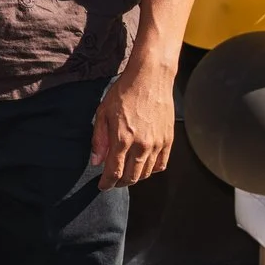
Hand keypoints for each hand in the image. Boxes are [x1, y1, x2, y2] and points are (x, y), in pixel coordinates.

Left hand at [90, 62, 176, 188]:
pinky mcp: (168, 140)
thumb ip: (99, 140)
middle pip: (131, 177)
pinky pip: (161, 165)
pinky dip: (152, 170)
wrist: (149, 78)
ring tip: (126, 174)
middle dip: (120, 183)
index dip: (107, 183)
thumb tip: (96, 162)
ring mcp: (157, 144)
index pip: (114, 172)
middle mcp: (141, 145)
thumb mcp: (103, 113)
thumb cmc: (124, 93)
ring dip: (135, 178)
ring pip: (146, 173)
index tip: (102, 186)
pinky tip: (144, 166)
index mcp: (122, 139)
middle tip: (113, 181)